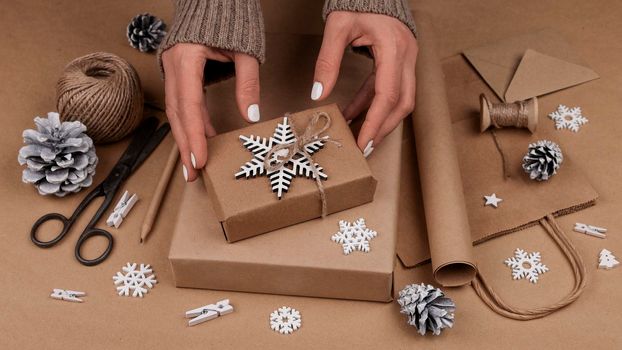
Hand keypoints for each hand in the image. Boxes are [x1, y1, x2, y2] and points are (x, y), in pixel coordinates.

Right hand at [162, 43, 260, 181]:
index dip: (194, 136)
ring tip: (197, 162)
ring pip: (177, 110)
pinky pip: (184, 101)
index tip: (200, 160)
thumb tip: (250, 115)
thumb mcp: (245, 51)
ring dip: (187, 137)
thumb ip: (248, 83)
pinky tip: (204, 137)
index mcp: (186, 58)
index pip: (190, 105)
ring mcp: (172, 67)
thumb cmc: (230, 16)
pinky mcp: (179, 71)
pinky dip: (193, 121)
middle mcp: (173, 64)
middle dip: (186, 145)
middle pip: (178, 113)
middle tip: (194, 173)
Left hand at [311, 11, 417, 155]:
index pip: (388, 95)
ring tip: (356, 134)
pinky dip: (372, 103)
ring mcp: (407, 59)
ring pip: (401, 100)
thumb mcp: (337, 27)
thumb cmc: (358, 1)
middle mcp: (407, 56)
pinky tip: (353, 113)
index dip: (375, 122)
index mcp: (394, 48)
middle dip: (382, 128)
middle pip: (402, 104)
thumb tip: (318, 94)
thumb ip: (327, 61)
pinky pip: (389, 89)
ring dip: (379, 119)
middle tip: (363, 147)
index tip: (362, 142)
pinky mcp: (400, 61)